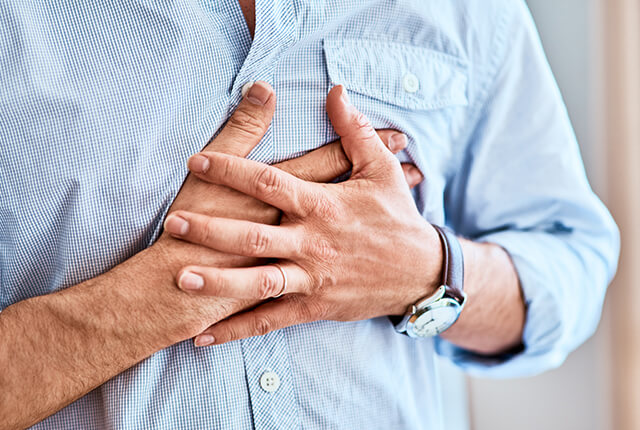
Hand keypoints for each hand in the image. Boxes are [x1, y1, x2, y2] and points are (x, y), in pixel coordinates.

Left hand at [164, 85, 441, 344]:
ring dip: (219, 281)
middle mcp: (313, 242)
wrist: (421, 272)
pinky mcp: (314, 306)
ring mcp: (312, 277)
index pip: (270, 183)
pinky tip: (204, 335)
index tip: (198, 161)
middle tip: (174, 222)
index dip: (232, 170)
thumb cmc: (397, 218)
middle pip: (255, 235)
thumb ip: (354, 131)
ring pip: (259, 282)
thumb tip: (337, 90)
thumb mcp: (382, 170)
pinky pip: (271, 320)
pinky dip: (237, 328)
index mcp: (324, 205)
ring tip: (181, 278)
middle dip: (212, 229)